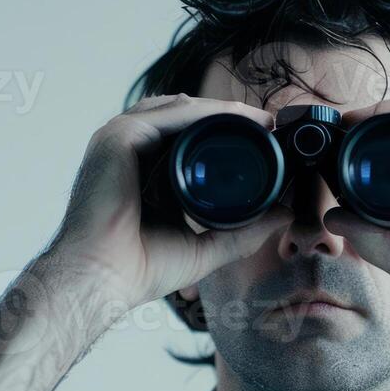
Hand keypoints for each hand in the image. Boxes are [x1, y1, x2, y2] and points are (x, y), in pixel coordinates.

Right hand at [43, 94, 293, 311]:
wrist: (103, 279)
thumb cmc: (141, 269)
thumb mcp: (206, 246)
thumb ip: (245, 231)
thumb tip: (286, 215)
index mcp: (144, 172)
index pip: (189, 141)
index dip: (228, 137)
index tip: (268, 142)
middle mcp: (131, 151)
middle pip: (187, 120)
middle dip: (230, 119)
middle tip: (273, 125)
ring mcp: (121, 139)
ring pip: (181, 111)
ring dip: (224, 111)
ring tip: (263, 120)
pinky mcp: (118, 137)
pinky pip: (169, 114)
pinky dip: (206, 113)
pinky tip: (238, 117)